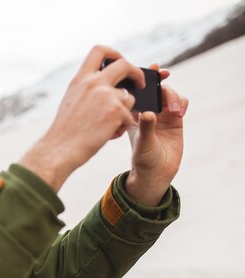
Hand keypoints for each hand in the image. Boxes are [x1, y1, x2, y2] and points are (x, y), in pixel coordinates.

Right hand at [19, 45, 143, 190]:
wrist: (60, 150)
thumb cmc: (64, 131)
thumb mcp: (71, 101)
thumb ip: (87, 89)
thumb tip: (107, 86)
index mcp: (80, 79)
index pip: (100, 50)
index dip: (115, 54)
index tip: (120, 62)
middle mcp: (93, 83)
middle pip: (124, 65)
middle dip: (137, 74)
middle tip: (140, 85)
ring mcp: (106, 96)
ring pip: (129, 97)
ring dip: (125, 111)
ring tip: (110, 127)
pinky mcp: (117, 111)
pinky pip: (130, 117)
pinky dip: (122, 127)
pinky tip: (108, 135)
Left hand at [125, 65, 187, 205]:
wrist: (156, 173)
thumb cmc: (143, 159)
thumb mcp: (143, 143)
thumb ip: (146, 127)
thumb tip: (149, 113)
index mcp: (132, 113)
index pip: (136, 91)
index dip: (143, 78)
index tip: (151, 69)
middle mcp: (146, 110)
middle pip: (154, 88)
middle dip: (160, 81)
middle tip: (165, 77)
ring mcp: (161, 114)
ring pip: (168, 93)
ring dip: (172, 95)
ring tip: (175, 111)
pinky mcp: (175, 119)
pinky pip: (180, 102)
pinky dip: (181, 102)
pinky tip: (180, 112)